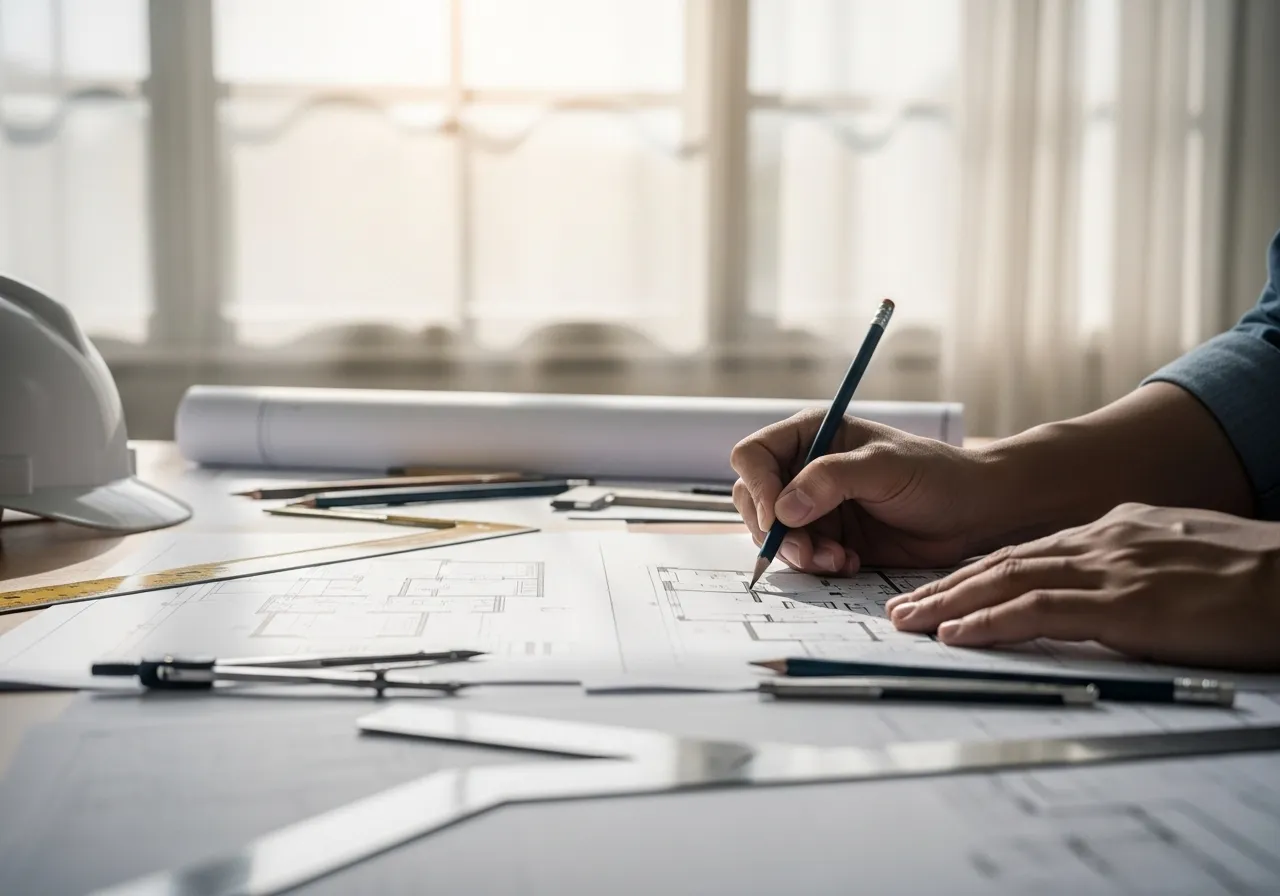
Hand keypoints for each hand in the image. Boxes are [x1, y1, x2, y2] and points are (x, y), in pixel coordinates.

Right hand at [730, 410, 990, 573]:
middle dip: (776, 531)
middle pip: (755, 500)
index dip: (759, 487)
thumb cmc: (935, 475)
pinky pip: (801, 556)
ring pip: (775, 534)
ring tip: (838, 559)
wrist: (973, 513)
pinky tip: (849, 562)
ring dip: (800, 553)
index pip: (754, 456)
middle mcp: (804, 469)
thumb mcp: (884, 468)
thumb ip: (831, 479)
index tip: (778, 518)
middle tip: (808, 551)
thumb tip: (783, 508)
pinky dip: (817, 565)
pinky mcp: (829, 538)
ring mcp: (815, 506)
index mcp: (811, 435)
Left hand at [885, 503, 1279, 670]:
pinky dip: (990, 621)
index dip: (973, 573)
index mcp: (1112, 531)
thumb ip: (1132, 567)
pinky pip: (1039, 610)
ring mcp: (1109, 570)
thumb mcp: (1178, 559)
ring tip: (907, 623)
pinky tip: (956, 634)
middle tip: (900, 609)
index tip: (937, 592)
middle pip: (1001, 561)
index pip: (1024, 551)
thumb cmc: (1252, 576)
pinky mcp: (1123, 605)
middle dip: (944, 587)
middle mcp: (1100, 541)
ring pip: (1006, 580)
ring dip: (949, 604)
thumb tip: (1104, 590)